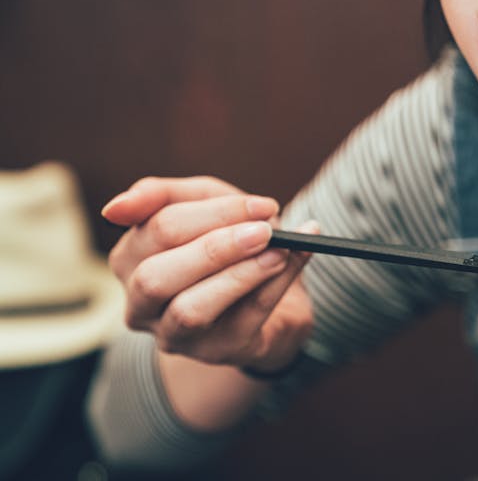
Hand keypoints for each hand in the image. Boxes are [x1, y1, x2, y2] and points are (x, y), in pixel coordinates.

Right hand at [103, 175, 316, 371]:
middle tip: (266, 230)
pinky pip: (241, 322)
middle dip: (216, 248)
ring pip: (190, 310)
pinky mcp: (215, 352)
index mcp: (130, 259)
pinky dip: (273, 288)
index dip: (211, 213)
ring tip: (279, 252)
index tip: (262, 205)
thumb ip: (164, 195)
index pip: (154, 229)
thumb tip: (116, 207)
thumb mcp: (203, 204)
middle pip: (156, 277)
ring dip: (239, 276)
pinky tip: (292, 263)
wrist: (270, 289)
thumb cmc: (226, 241)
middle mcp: (140, 304)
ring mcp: (174, 335)